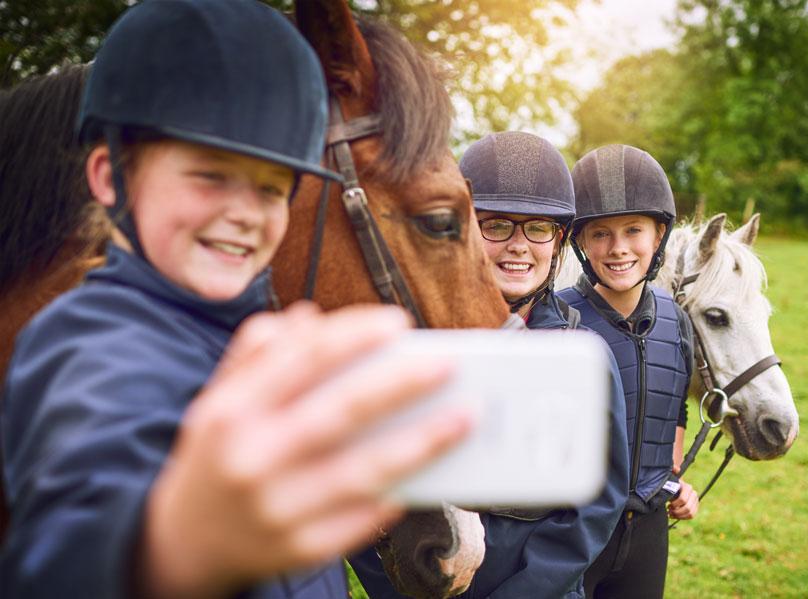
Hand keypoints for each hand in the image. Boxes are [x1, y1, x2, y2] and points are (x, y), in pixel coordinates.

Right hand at [140, 303, 471, 597]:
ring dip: (422, 443)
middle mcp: (251, 459)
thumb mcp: (218, 400)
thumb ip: (257, 353)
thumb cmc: (216, 455)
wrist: (182, 545)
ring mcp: (276, 510)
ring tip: (464, 418)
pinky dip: (400, 492)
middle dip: (400, 384)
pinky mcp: (301, 550)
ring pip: (363, 472)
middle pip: (339, 413)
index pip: (300, 361)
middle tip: (448, 363)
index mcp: (230, 411)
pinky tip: (432, 470)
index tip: (399, 321)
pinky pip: (363, 519)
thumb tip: (310, 316)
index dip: (354, 336)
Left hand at [667, 467, 698, 519]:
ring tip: (672, 514)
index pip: (683, 500)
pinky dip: (683, 518)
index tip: (668, 505)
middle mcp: (694, 493)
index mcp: (687, 487)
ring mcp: (696, 500)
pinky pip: (692, 515)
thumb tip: (676, 469)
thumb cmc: (670, 482)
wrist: (675, 485)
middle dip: (677, 512)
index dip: (675, 505)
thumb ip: (671, 470)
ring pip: (691, 513)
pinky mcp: (695, 506)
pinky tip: (675, 515)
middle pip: (688, 508)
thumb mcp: (669, 476)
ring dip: (680, 516)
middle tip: (669, 511)